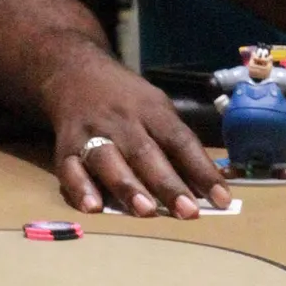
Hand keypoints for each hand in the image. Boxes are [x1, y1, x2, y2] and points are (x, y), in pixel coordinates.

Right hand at [48, 47, 229, 218]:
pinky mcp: (64, 148)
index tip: (221, 199)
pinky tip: (93, 207)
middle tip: (188, 212)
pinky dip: (80, 188)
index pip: (181, 141)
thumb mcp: (157, 108)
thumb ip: (177, 144)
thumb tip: (206, 186)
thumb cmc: (127, 100)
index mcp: (152, 111)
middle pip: (146, 153)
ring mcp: (91, 134)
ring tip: (146, 210)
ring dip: (128, 186)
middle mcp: (122, 122)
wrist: (75, 74)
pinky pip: (70, 169)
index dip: (202, 170)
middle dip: (168, 184)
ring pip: (108, 160)